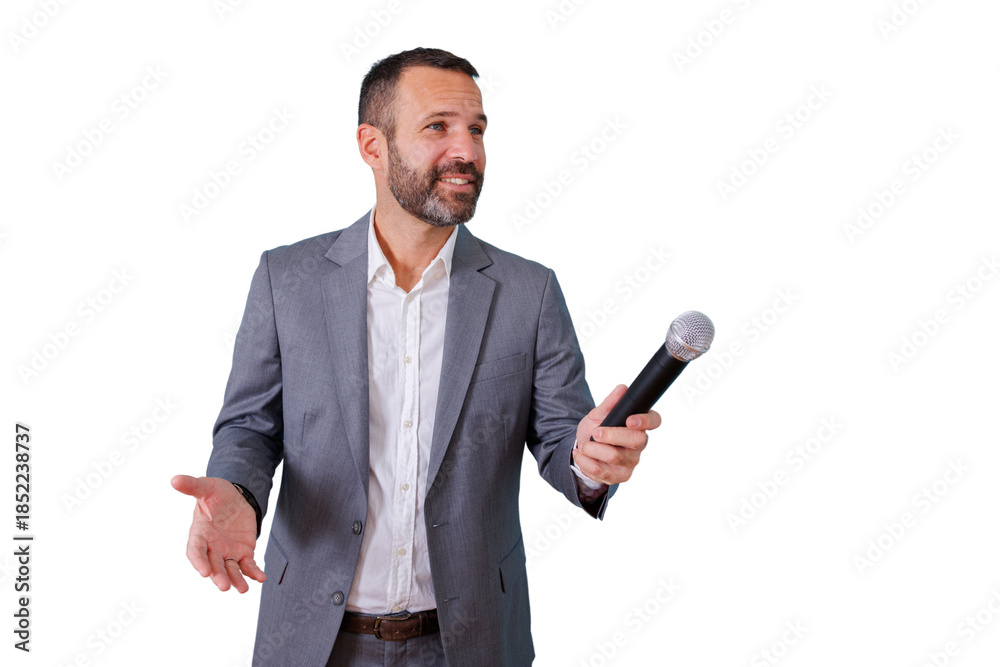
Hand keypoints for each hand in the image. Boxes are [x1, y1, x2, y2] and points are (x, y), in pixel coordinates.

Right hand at [171, 475, 265, 592]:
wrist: (235, 498)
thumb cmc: (216, 494)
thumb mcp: (206, 487)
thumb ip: (192, 486)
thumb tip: (174, 479)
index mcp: (199, 534)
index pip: (195, 551)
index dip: (198, 562)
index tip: (204, 572)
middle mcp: (212, 547)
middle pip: (213, 565)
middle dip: (218, 576)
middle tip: (223, 587)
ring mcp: (227, 551)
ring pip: (230, 569)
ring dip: (236, 580)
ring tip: (243, 589)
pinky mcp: (243, 552)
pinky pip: (248, 565)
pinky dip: (254, 572)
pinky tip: (261, 578)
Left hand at [573, 384, 661, 484]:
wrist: (583, 449)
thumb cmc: (595, 429)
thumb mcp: (598, 414)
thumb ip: (610, 403)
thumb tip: (622, 388)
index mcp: (639, 425)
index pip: (654, 421)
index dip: (645, 420)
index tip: (630, 420)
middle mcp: (639, 444)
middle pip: (635, 440)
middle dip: (612, 435)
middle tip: (595, 433)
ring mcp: (631, 462)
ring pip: (615, 456)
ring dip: (593, 449)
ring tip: (584, 445)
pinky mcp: (620, 476)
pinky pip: (603, 472)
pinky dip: (586, 462)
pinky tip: (581, 455)